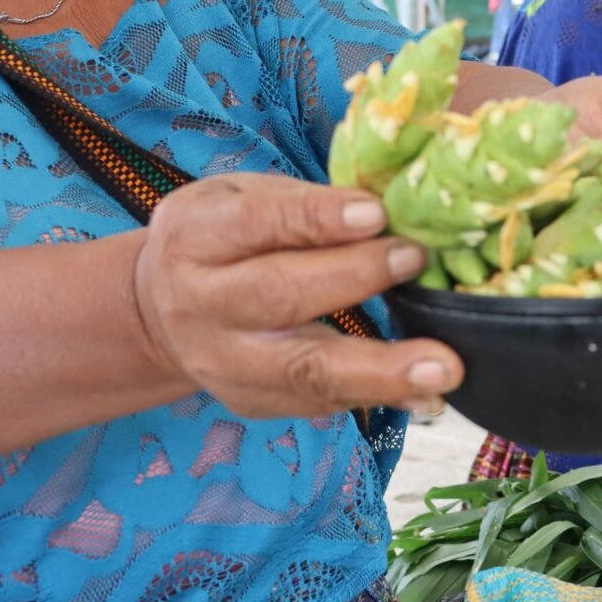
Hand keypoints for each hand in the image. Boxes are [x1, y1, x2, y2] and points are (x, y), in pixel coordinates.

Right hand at [133, 174, 460, 419]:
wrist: (161, 309)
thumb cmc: (222, 237)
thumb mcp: (243, 197)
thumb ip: (302, 205)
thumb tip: (382, 213)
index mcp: (196, 236)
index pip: (257, 224)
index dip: (318, 219)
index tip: (377, 214)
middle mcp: (201, 305)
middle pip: (279, 298)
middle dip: (354, 280)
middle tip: (417, 263)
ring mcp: (224, 364)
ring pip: (303, 372)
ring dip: (379, 372)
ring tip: (441, 369)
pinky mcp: (251, 402)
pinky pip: (317, 403)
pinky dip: (375, 397)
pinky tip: (422, 395)